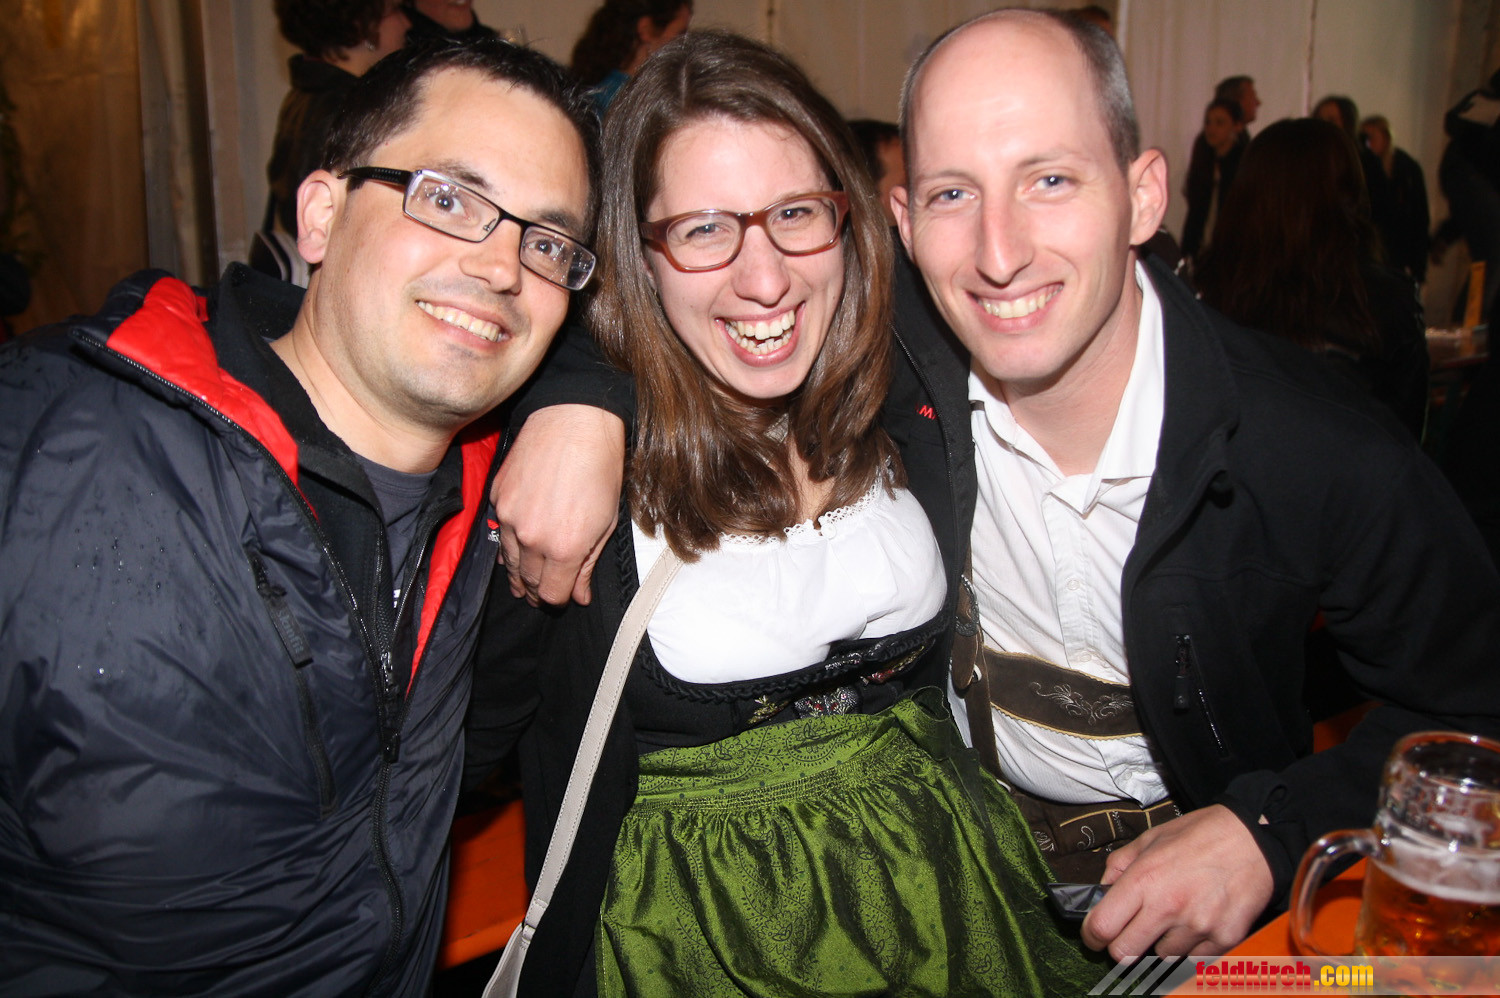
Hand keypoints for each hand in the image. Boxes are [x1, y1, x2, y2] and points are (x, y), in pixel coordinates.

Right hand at [492, 404, 624, 605]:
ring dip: (519, 572)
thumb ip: (588, 565)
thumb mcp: (605, 523)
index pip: (551, 595)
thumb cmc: (600, 469)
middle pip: (528, 582)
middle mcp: (531, 538)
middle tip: (542, 593)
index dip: (557, 599)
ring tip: (525, 581)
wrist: (575, 422)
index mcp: (564, 548)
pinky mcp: (497, 497)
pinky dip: (509, 542)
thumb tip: (579, 597)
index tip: (561, 595)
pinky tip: (517, 546)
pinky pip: (499, 532)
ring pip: (509, 561)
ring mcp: (509, 517)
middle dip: (537, 590)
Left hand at [1080, 804, 1273, 959]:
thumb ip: (1119, 865)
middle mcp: (1168, 907)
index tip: (1094, 936)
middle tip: (1129, 934)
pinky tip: (1197, 922)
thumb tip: (1101, 891)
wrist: (1253, 839)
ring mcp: (1198, 926)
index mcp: (1143, 880)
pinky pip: (1195, 958)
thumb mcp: (1150, 839)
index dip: (1091, 936)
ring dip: (1161, 944)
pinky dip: (1191, 946)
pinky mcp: (1224, 938)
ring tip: (1174, 917)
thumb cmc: (1200, 834)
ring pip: (1161, 958)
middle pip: (1124, 954)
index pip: (1101, 927)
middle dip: (1121, 946)